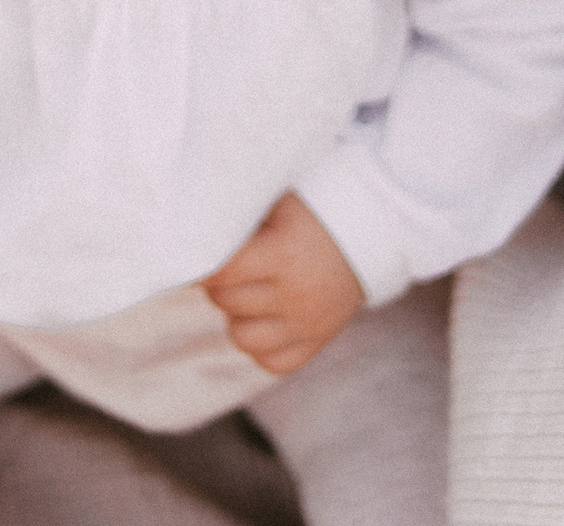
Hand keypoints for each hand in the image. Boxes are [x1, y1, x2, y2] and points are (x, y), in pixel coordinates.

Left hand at [203, 192, 364, 375]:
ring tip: (248, 292)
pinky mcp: (316, 342)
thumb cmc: (314, 209)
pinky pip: (270, 362)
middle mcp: (295, 295)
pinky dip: (260, 345)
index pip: (221, 273)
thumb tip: (192, 227)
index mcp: (283, 254)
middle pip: (227, 302)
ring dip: (236, 315)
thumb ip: (240, 217)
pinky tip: (265, 318)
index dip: (203, 266)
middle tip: (230, 266)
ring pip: (241, 337)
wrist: (371, 231)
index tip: (197, 256)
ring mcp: (307, 324)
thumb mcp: (278, 202)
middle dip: (220, 284)